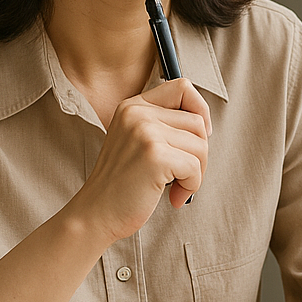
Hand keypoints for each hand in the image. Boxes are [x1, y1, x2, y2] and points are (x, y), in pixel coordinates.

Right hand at [70, 78, 210, 243]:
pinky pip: (195, 167)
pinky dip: (191, 186)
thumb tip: (205, 123)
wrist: (95, 214)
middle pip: (198, 122)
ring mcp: (145, 132)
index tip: (198, 137)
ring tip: (175, 186)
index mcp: (133, 106)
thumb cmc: (123, 184)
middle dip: (198, 153)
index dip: (200, 110)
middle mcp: (137, 113)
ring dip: (196, 173)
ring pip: (201, 145)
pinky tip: (174, 197)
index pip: (182, 87)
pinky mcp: (154, 156)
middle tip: (180, 174)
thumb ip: (164, 125)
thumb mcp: (137, 142)